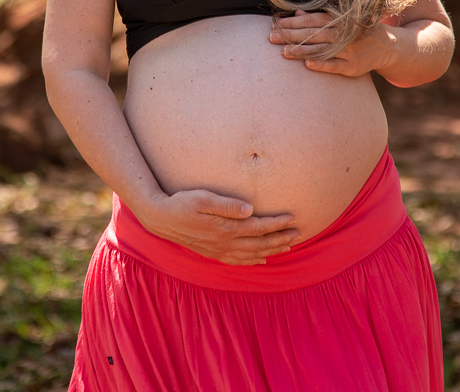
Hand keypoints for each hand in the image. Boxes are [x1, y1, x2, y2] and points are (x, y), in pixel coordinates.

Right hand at [138, 189, 301, 265]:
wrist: (160, 219)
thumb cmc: (181, 203)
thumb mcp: (203, 198)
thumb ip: (227, 205)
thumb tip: (250, 210)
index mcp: (226, 228)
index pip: (258, 227)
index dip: (277, 224)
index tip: (292, 218)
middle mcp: (225, 242)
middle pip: (260, 243)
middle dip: (280, 238)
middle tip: (298, 234)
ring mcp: (219, 250)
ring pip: (252, 254)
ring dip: (271, 250)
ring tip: (288, 246)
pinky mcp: (213, 253)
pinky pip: (238, 261)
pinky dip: (253, 261)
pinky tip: (262, 260)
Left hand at [269, 10, 395, 76]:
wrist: (386, 45)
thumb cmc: (356, 31)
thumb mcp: (340, 20)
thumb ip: (318, 18)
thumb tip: (296, 13)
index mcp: (337, 20)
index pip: (311, 20)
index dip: (293, 22)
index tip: (275, 24)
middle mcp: (342, 34)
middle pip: (312, 34)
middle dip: (291, 35)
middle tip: (271, 37)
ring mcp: (347, 50)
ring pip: (321, 50)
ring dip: (301, 51)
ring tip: (284, 52)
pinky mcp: (352, 66)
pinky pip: (334, 65)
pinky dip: (321, 64)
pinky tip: (307, 65)